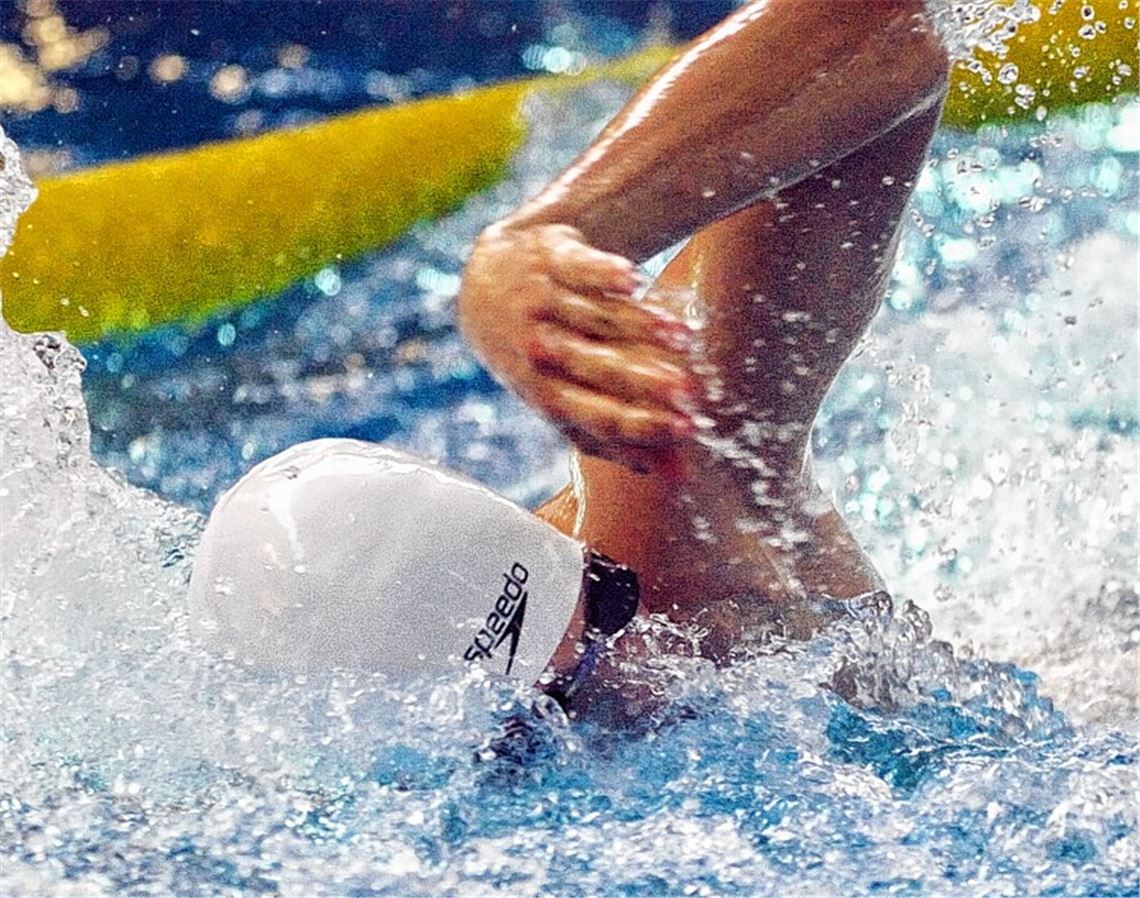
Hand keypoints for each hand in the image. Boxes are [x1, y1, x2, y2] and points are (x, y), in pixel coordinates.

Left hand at [458, 223, 697, 476]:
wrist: (487, 286)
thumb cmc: (541, 357)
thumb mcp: (568, 400)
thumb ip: (622, 438)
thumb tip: (681, 475)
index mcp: (545, 394)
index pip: (596, 415)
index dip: (640, 425)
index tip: (685, 429)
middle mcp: (539, 349)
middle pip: (594, 368)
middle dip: (641, 381)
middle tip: (684, 390)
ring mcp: (542, 302)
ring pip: (594, 318)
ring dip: (638, 326)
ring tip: (682, 336)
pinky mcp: (551, 257)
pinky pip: (577, 268)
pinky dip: (602, 273)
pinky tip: (632, 280)